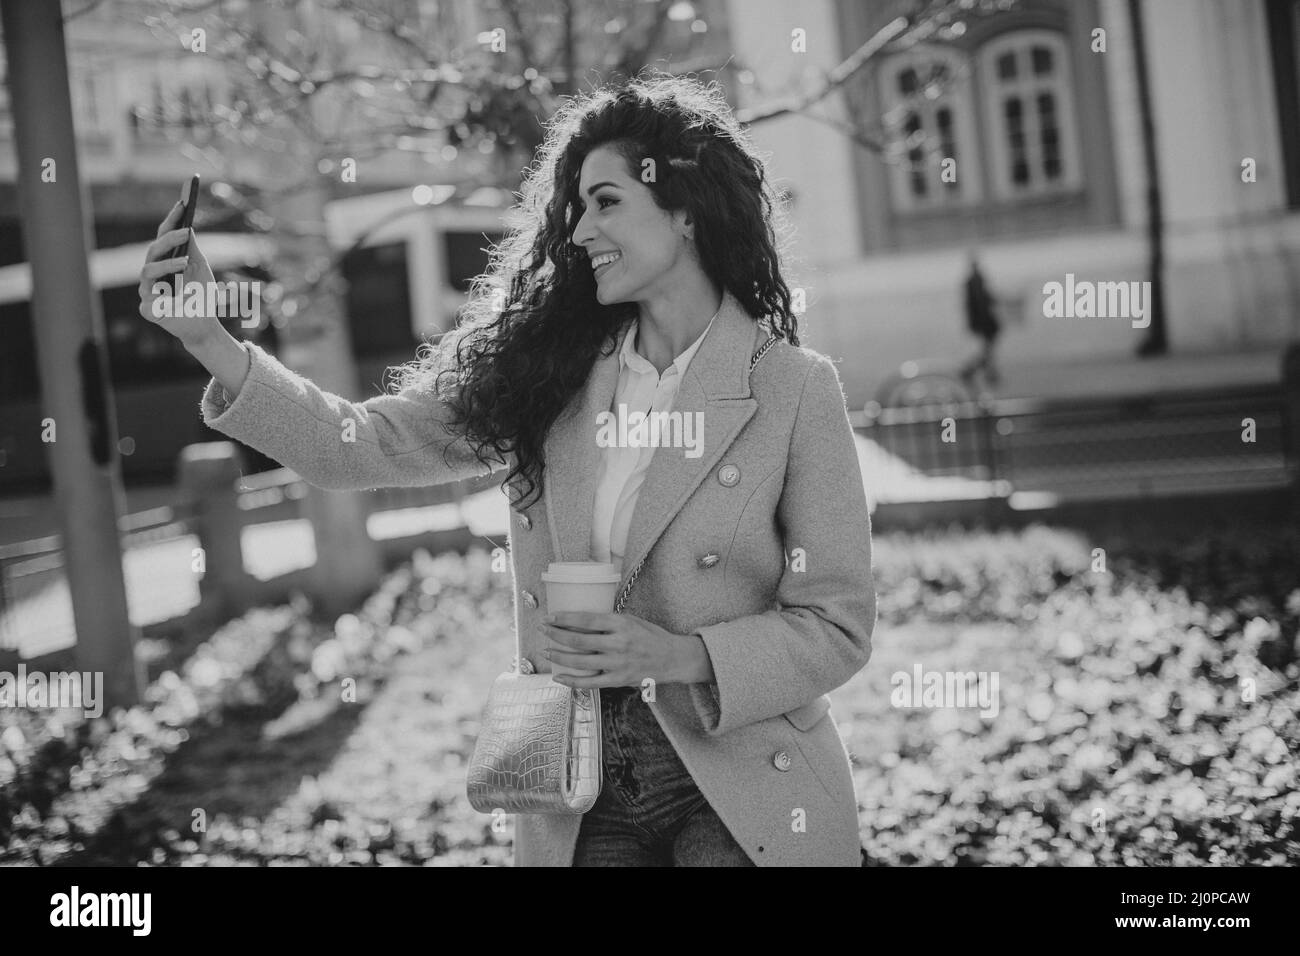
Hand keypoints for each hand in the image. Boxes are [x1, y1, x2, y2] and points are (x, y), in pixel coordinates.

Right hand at [137, 188, 220, 348]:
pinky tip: (178, 290)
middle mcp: (151, 273)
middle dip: (169, 239)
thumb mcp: (199, 267)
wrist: (204, 323)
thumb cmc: (201, 294)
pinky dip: (166, 292)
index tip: (182, 203)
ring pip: (147, 270)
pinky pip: (151, 297)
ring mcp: (146, 290)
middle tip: (185, 230)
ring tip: (184, 262)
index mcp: (163, 260)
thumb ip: (191, 248)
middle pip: (153, 250)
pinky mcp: (148, 309)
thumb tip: (187, 225)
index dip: (171, 220)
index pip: (163, 236)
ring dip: (166, 264)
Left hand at [537, 612, 711, 688]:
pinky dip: (572, 681)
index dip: (565, 618)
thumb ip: (609, 622)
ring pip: (580, 662)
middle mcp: (618, 644)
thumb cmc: (650, 636)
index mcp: (621, 624)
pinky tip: (558, 677)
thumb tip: (579, 621)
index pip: (587, 620)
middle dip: (556, 635)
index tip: (551, 616)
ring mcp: (617, 664)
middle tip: (543, 630)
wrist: (672, 658)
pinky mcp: (617, 680)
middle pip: (579, 640)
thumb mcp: (631, 620)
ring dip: (559, 656)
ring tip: (545, 651)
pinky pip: (590, 683)